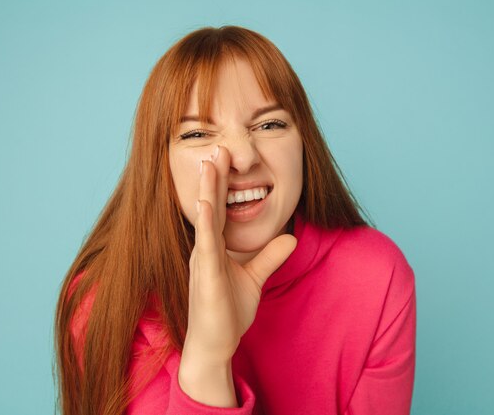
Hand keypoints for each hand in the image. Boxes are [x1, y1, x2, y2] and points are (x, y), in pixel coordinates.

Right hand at [183, 144, 296, 362]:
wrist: (214, 345)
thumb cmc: (227, 313)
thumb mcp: (255, 278)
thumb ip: (270, 256)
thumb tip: (290, 237)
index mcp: (214, 247)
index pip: (219, 208)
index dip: (221, 183)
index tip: (225, 158)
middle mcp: (204, 248)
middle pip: (210, 205)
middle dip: (213, 176)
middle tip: (216, 147)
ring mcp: (203, 259)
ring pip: (205, 217)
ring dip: (207, 189)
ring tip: (209, 162)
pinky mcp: (205, 274)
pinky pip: (205, 243)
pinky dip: (206, 221)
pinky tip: (206, 202)